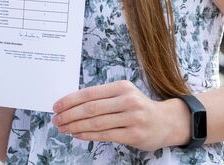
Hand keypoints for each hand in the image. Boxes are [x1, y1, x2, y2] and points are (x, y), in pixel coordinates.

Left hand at [52, 80, 189, 150]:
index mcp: (121, 87)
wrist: (167, 121)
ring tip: (64, 128)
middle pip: (90, 109)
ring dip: (76, 127)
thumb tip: (72, 103)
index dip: (70, 100)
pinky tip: (78, 134)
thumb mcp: (123, 94)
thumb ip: (102, 97)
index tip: (57, 106)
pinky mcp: (134, 134)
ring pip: (96, 123)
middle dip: (69, 115)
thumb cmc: (139, 107)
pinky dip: (88, 135)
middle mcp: (127, 100)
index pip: (89, 93)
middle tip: (56, 120)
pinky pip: (105, 135)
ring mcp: (132, 118)